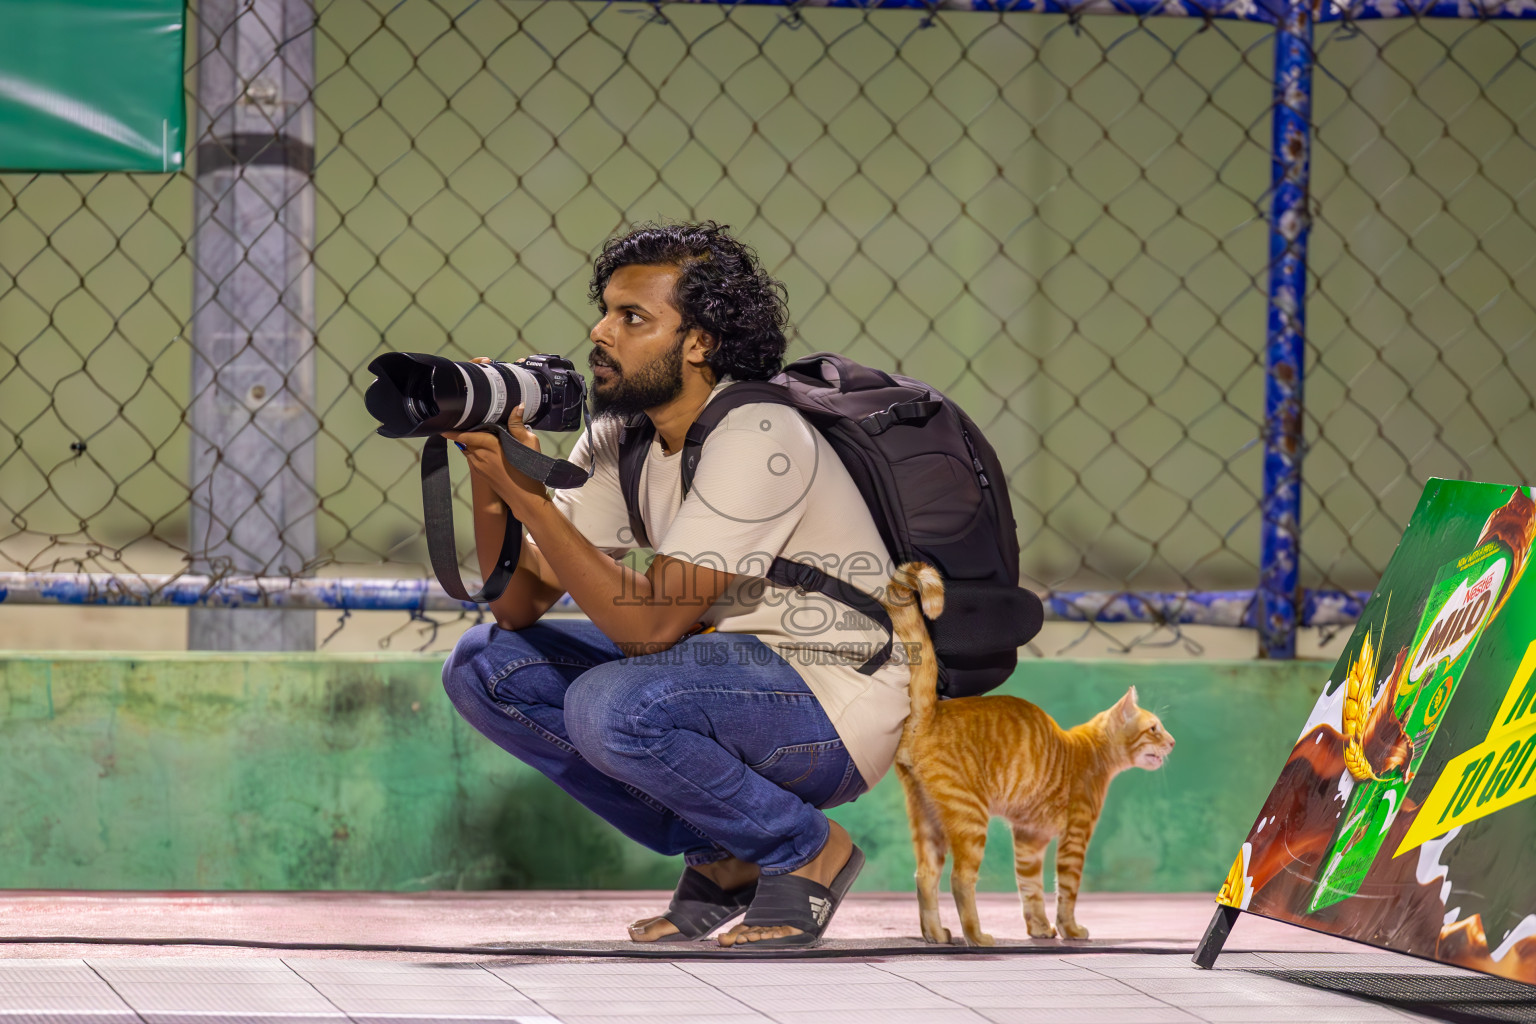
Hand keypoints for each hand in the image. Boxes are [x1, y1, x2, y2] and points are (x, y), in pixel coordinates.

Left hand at [444, 357, 546, 512]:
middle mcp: (481, 456)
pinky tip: (482, 448)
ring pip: (467, 450)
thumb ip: (518, 424)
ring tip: (474, 433)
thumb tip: (518, 406)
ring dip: (468, 442)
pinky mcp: (481, 474)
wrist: (526, 498)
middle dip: (463, 433)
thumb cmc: (529, 470)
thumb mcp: (529, 443)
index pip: (467, 436)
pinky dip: (473, 451)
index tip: (443, 425)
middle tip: (464, 422)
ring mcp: (479, 467)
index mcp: (492, 446)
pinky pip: (471, 459)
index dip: (453, 431)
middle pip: (465, 441)